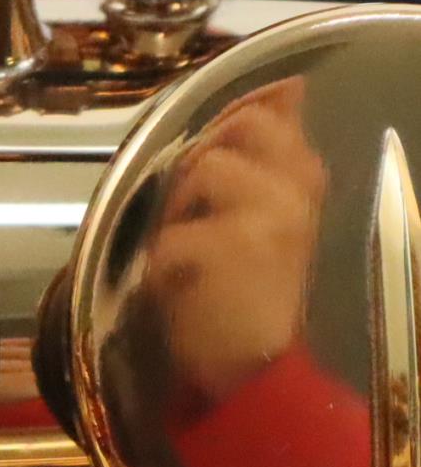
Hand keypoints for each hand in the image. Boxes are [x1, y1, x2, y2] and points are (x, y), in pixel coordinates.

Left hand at [148, 76, 324, 401]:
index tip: (212, 140)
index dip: (235, 113)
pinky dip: (161, 263)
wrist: (252, 372)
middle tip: (192, 215)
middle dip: (197, 164)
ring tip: (187, 255)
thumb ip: (259, 161)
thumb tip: (281, 94)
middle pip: (235, 130)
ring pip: (202, 171)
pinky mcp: (231, 247)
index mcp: (304, 183)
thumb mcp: (262, 221)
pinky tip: (177, 289)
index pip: (271, 114)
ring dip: (177, 213)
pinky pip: (172, 234)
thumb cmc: (245, 296)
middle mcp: (295, 192)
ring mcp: (268, 217)